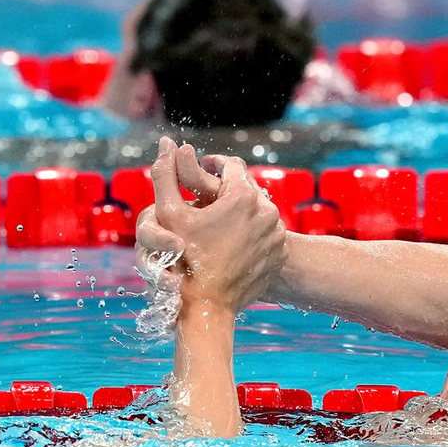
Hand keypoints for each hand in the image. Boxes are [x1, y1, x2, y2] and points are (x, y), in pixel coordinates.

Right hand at [148, 137, 284, 314]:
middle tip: (209, 201)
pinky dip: (252, 235)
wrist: (207, 305)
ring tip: (221, 224)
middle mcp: (267, 211)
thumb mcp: (169, 214)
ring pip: (258, 212)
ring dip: (241, 214)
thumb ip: (167, 173)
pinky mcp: (280, 254)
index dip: (213, 166)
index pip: (230, 166)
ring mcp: (277, 235)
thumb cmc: (183, 259)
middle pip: (247, 189)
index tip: (202, 172)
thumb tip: (167, 141)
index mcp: (243, 195)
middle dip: (227, 192)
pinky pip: (267, 235)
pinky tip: (234, 243)